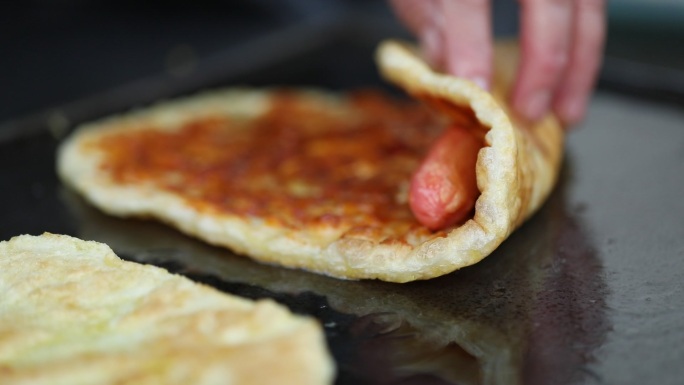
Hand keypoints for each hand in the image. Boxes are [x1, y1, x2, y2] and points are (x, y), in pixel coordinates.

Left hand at [390, 0, 605, 124]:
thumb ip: (428, 19)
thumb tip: (448, 67)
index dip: (470, 42)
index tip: (475, 89)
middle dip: (544, 59)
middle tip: (528, 112)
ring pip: (586, 4)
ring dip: (580, 62)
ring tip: (565, 114)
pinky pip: (593, 5)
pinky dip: (586, 46)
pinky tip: (573, 85)